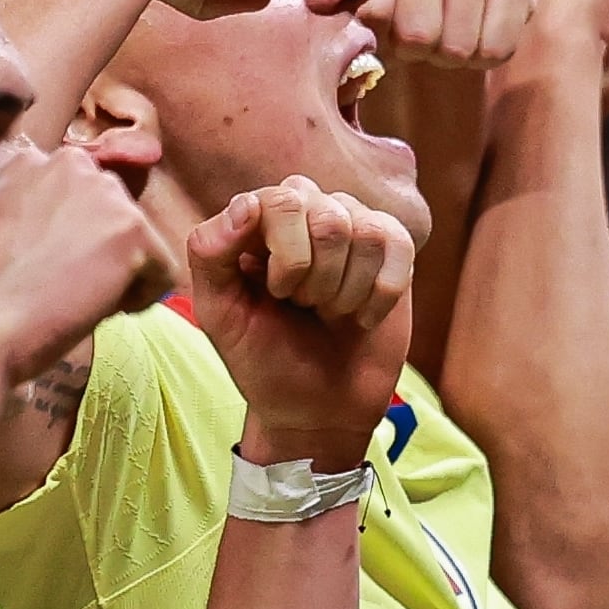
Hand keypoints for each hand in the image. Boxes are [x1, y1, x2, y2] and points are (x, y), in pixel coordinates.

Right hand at [0, 142, 179, 385]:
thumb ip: (34, 209)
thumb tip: (74, 226)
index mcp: (33, 160)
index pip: (86, 202)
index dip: (74, 244)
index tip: (45, 268)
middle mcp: (71, 163)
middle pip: (119, 220)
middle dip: (102, 257)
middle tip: (62, 285)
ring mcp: (105, 192)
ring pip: (142, 246)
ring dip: (120, 279)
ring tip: (74, 296)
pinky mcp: (133, 230)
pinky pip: (165, 273)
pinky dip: (141, 301)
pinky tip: (96, 308)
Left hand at [187, 176, 416, 465]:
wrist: (317, 408)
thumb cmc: (263, 359)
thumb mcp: (219, 314)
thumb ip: (210, 253)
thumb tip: (247, 204)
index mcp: (258, 220)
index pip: (280, 200)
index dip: (288, 256)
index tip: (278, 295)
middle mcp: (305, 212)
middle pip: (326, 212)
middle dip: (319, 277)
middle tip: (305, 306)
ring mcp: (351, 228)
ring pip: (365, 232)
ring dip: (348, 290)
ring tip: (331, 312)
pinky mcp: (393, 251)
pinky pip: (399, 246)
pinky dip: (382, 293)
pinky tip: (364, 316)